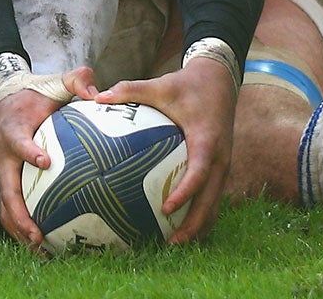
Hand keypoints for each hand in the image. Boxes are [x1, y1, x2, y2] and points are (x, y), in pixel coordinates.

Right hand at [0, 66, 96, 247]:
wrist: (6, 100)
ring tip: (41, 250)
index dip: (29, 152)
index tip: (45, 161)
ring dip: (19, 230)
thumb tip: (98, 93)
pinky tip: (43, 245)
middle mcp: (3, 156)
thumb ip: (77, 80)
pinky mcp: (7, 183)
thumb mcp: (55, 82)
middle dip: (19, 214)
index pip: (18, 142)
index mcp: (13, 130)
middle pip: (6, 190)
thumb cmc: (35, 96)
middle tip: (37, 233)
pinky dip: (22, 229)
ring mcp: (3, 173)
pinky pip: (10, 209)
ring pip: (5, 207)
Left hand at [94, 59, 237, 244]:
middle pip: (211, 200)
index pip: (199, 173)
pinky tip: (182, 224)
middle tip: (171, 242)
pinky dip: (201, 212)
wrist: (219, 80)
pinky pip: (213, 195)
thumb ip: (131, 90)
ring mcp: (223, 164)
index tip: (166, 208)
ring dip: (200, 225)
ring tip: (175, 242)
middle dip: (194, 224)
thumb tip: (98, 96)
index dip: (184, 193)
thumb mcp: (160, 85)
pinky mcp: (221, 166)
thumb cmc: (187, 84)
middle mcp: (220, 157)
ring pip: (215, 203)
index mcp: (206, 140)